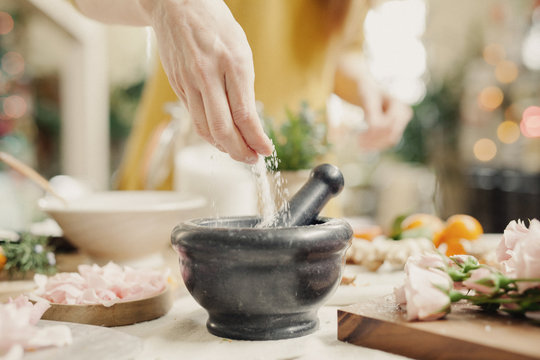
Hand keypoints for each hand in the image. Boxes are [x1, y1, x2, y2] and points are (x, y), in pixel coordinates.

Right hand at [147, 0, 272, 162]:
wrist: (177, 5)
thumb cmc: (215, 26)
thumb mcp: (240, 50)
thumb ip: (243, 85)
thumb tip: (249, 121)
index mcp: (232, 64)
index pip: (245, 114)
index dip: (256, 139)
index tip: (266, 150)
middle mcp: (208, 75)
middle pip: (223, 128)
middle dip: (240, 151)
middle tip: (251, 159)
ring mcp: (189, 82)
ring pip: (204, 128)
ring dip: (223, 147)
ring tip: (237, 152)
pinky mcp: (177, 86)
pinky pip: (194, 117)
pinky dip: (208, 133)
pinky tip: (219, 137)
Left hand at [334, 53, 411, 150]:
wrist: (369, 91)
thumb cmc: (367, 91)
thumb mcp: (368, 98)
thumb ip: (372, 111)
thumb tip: (375, 127)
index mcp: (400, 106)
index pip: (387, 125)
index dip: (373, 133)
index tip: (357, 137)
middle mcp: (404, 115)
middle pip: (391, 135)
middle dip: (374, 141)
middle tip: (358, 145)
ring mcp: (401, 123)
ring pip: (390, 141)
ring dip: (375, 146)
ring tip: (359, 147)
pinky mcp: (396, 129)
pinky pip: (387, 142)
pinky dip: (376, 146)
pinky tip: (364, 146)